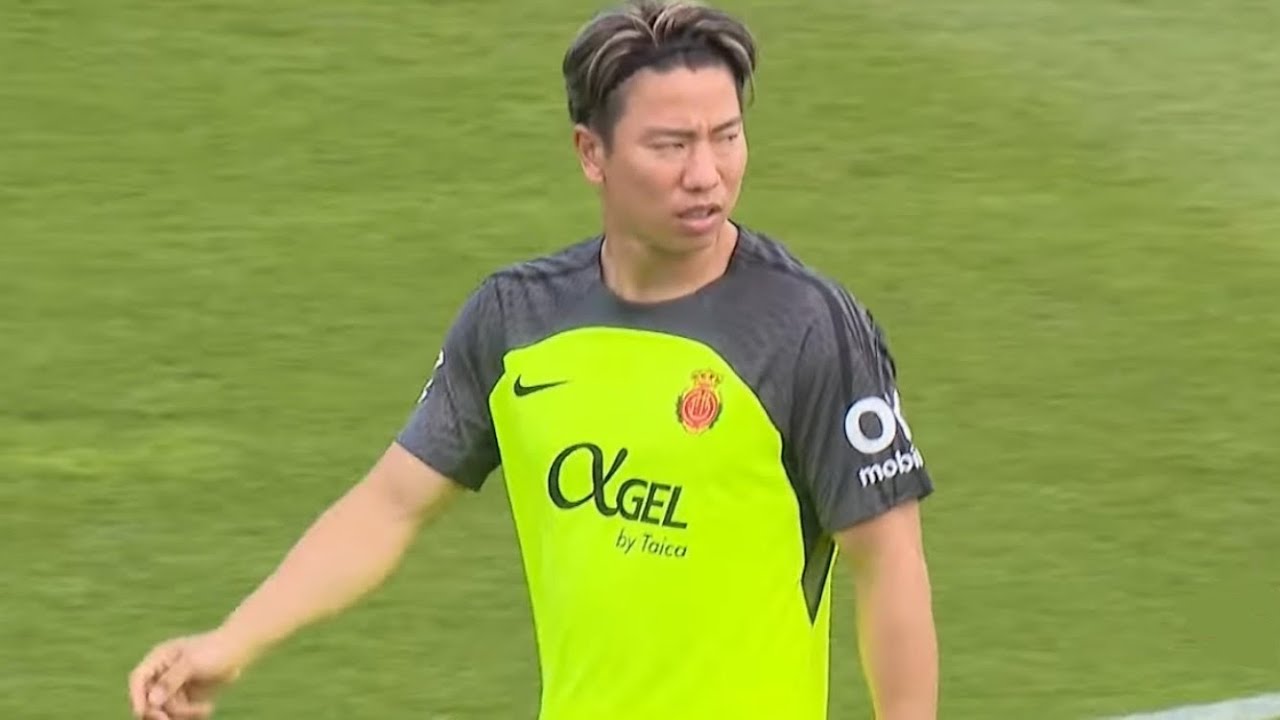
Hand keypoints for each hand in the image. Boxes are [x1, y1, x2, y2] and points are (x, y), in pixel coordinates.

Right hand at [127, 630, 247, 719]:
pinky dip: (190, 717)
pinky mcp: (185, 699)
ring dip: (183, 715)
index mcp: (159, 659)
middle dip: (161, 712)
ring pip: (166, 711)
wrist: (240, 651)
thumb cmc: (216, 650)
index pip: (138, 679)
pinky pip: (180, 715)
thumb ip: (171, 680)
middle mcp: (162, 675)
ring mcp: (173, 689)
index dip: (137, 697)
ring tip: (206, 709)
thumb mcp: (192, 662)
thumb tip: (151, 700)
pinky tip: (206, 709)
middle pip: (149, 701)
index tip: (143, 712)